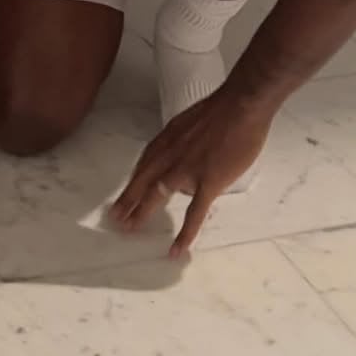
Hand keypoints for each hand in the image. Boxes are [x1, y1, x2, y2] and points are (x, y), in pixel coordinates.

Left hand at [112, 89, 272, 257]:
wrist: (240, 106)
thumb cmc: (221, 111)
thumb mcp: (189, 124)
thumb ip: (182, 143)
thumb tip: (182, 159)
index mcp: (166, 140)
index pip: (143, 165)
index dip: (132, 182)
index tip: (122, 194)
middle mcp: (169, 156)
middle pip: (142, 181)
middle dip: (127, 201)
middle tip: (114, 218)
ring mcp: (186, 171)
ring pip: (158, 196)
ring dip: (142, 213)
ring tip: (129, 230)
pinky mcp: (207, 183)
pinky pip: (194, 213)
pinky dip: (185, 233)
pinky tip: (176, 249)